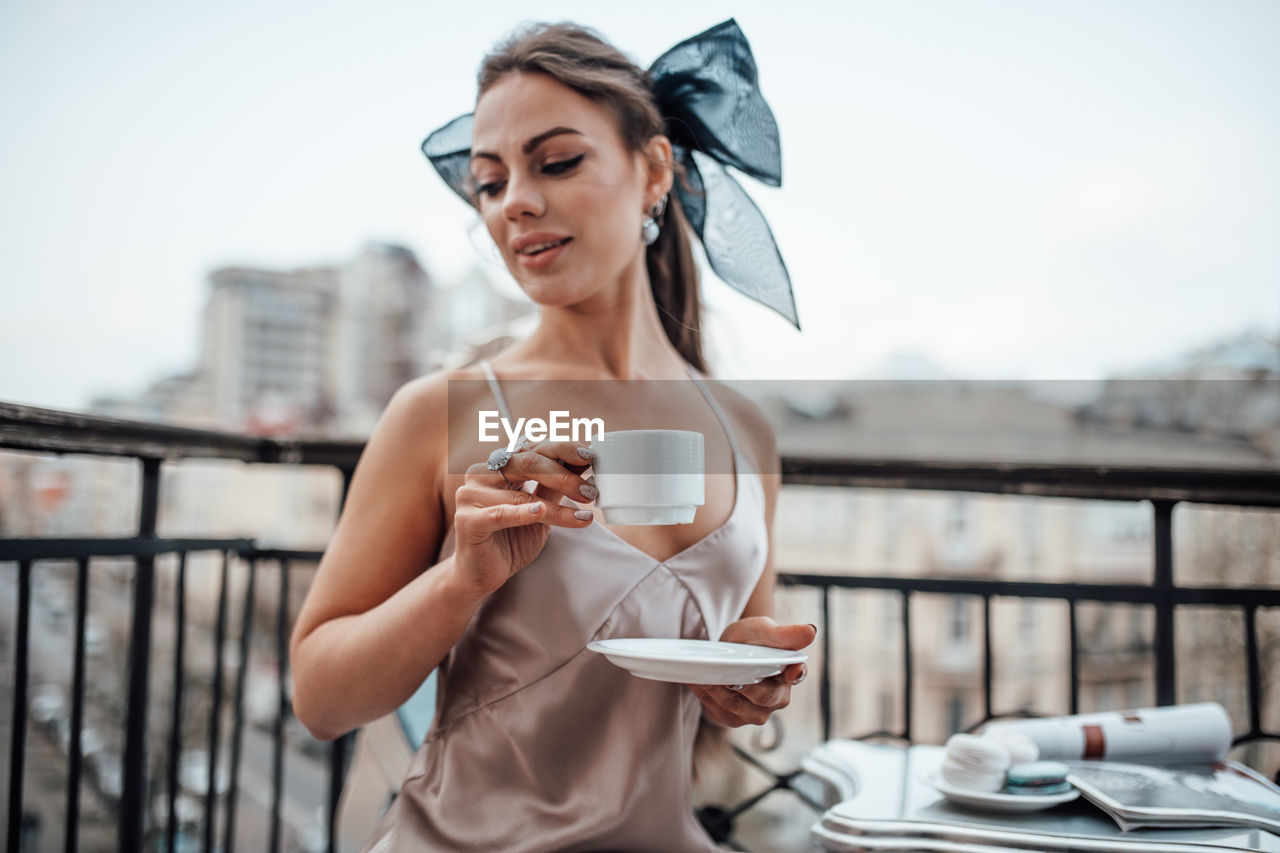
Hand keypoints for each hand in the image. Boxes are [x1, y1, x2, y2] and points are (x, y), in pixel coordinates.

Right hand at [452, 441, 596, 597]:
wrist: (481, 575)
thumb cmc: (510, 539)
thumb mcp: (540, 511)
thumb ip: (554, 488)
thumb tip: (582, 465)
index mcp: (498, 466)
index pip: (532, 449)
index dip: (562, 450)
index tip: (589, 456)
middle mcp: (481, 474)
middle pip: (528, 464)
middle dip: (564, 476)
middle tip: (589, 491)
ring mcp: (471, 496)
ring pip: (522, 494)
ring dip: (558, 505)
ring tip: (583, 513)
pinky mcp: (467, 520)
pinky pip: (501, 514)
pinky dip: (524, 513)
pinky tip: (542, 512)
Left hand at [686, 617, 816, 726]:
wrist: (728, 650)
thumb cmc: (750, 639)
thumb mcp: (763, 630)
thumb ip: (784, 634)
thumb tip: (811, 631)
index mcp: (791, 674)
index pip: (797, 676)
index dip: (794, 674)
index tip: (792, 671)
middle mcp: (778, 698)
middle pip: (762, 696)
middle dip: (741, 683)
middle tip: (724, 670)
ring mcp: (757, 712)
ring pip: (736, 707)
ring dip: (718, 690)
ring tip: (705, 674)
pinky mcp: (735, 719)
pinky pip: (719, 712)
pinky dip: (707, 696)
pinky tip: (700, 682)